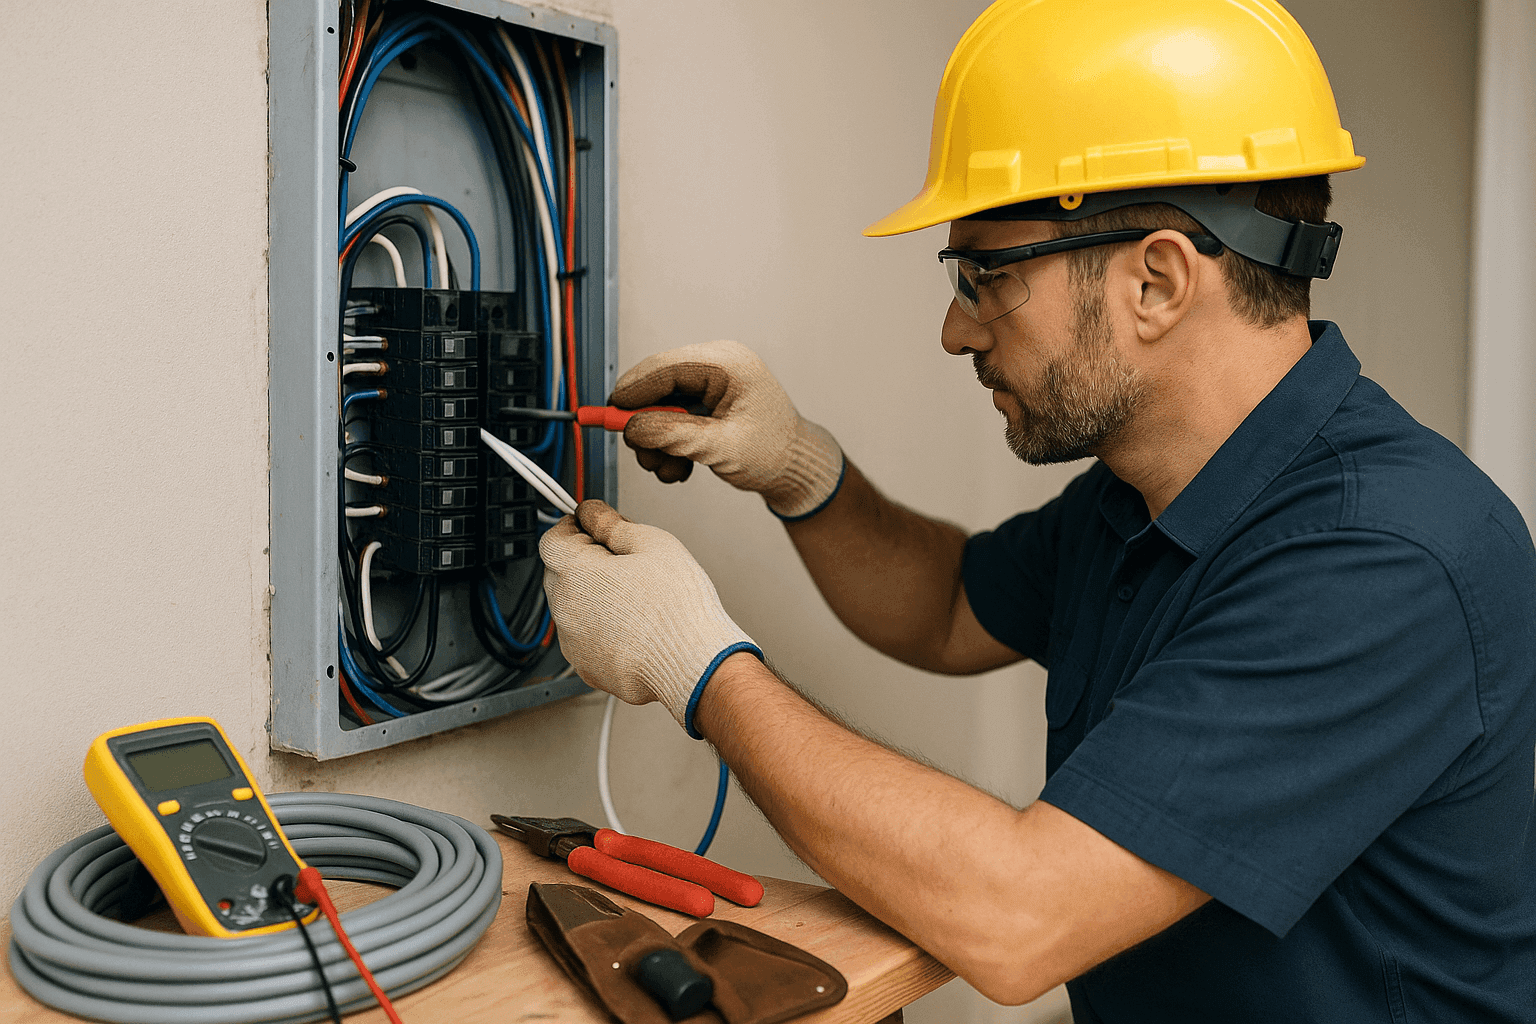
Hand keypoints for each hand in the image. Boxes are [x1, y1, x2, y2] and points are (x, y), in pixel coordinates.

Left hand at [539, 500, 760, 735]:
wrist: (694, 664)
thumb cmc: (678, 609)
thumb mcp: (652, 542)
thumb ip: (611, 522)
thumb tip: (591, 512)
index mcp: (574, 573)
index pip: (552, 539)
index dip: (573, 527)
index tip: (592, 526)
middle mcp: (565, 610)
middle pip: (559, 572)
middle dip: (584, 560)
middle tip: (625, 561)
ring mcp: (573, 643)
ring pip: (573, 606)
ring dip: (593, 595)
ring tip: (636, 597)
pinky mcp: (587, 666)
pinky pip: (585, 636)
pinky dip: (601, 626)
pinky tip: (635, 623)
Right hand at [612, 340, 844, 519]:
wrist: (795, 468)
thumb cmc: (773, 453)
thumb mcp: (719, 448)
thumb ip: (673, 435)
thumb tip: (631, 428)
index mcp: (727, 364)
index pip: (665, 367)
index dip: (633, 391)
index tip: (609, 415)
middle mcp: (718, 365)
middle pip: (658, 385)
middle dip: (646, 424)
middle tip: (643, 455)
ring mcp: (712, 382)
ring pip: (662, 404)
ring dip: (657, 441)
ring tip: (669, 469)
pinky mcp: (707, 400)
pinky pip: (673, 415)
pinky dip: (669, 442)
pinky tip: (680, 466)